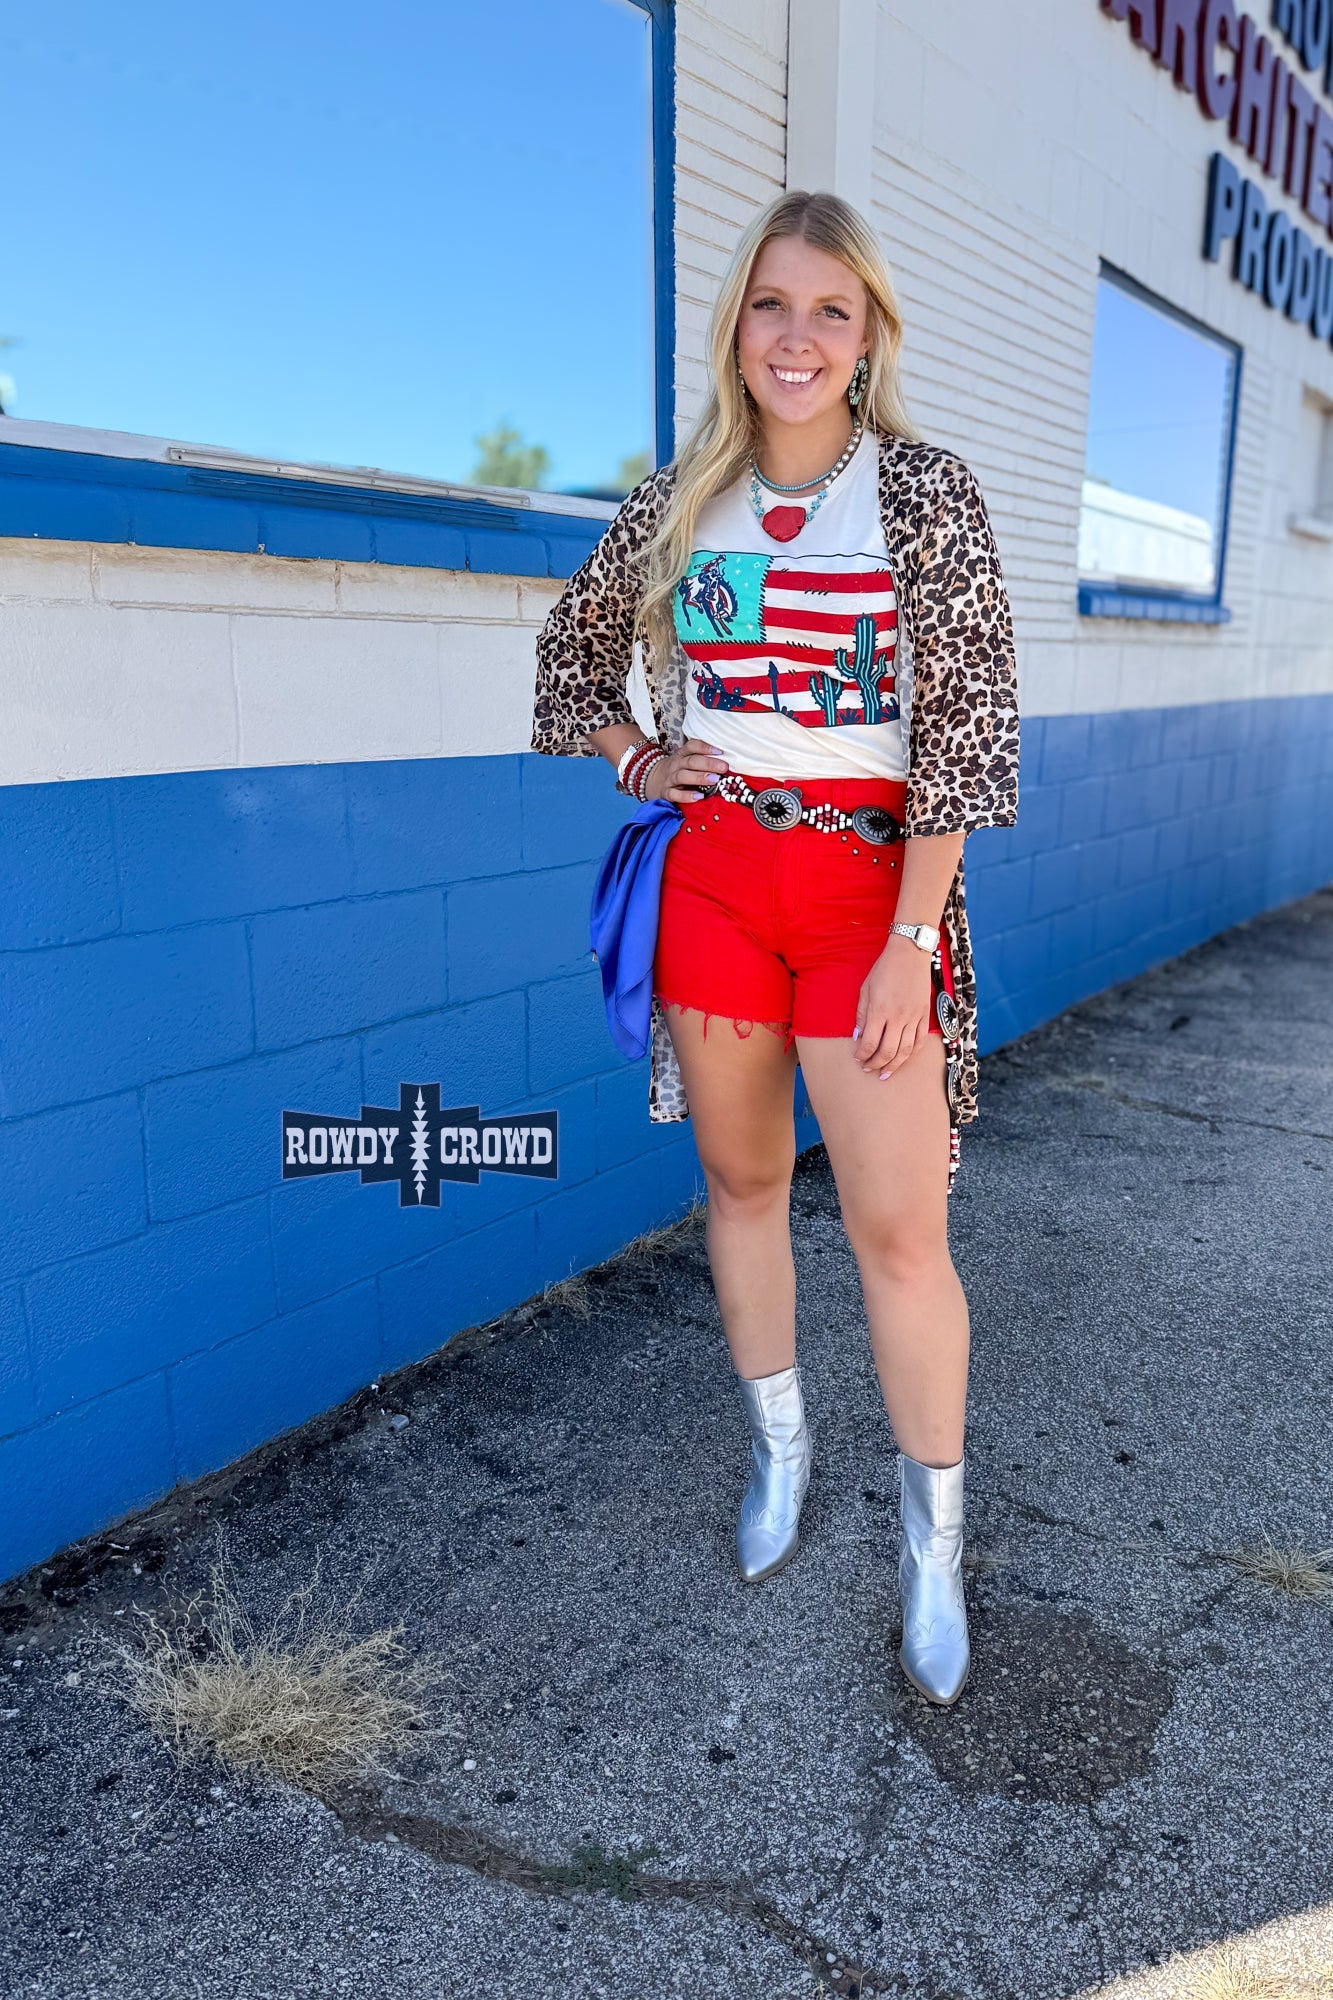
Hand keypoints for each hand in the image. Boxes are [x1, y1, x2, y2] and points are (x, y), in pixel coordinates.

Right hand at [644, 737, 729, 803]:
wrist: (651, 780)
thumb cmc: (677, 771)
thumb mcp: (686, 762)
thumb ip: (702, 761)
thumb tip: (727, 763)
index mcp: (681, 755)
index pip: (692, 746)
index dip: (705, 747)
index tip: (720, 751)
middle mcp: (675, 765)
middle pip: (691, 761)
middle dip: (708, 763)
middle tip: (724, 767)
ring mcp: (669, 779)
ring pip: (683, 776)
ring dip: (699, 778)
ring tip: (715, 780)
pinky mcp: (666, 793)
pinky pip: (674, 794)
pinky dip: (686, 796)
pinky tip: (699, 797)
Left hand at [853, 934, 932, 1078]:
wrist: (910, 954)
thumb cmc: (884, 969)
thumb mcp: (865, 989)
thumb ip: (862, 1015)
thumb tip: (858, 1037)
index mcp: (879, 1010)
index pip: (869, 1043)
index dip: (862, 1055)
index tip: (858, 1059)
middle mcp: (897, 1017)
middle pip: (887, 1051)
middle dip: (876, 1064)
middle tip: (869, 1069)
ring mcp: (913, 1017)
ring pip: (905, 1051)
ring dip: (894, 1065)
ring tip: (885, 1072)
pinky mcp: (925, 1015)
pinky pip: (920, 1040)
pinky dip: (912, 1053)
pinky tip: (904, 1059)